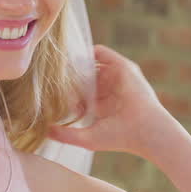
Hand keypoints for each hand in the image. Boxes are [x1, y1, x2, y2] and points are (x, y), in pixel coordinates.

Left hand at [47, 44, 178, 157]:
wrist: (145, 130)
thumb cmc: (119, 138)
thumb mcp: (87, 138)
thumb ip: (65, 135)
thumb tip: (46, 131)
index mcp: (101, 106)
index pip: (78, 93)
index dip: (64, 91)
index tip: (47, 90)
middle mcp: (108, 90)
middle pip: (82, 76)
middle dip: (67, 75)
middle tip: (49, 75)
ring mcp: (115, 78)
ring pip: (90, 64)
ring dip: (75, 64)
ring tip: (58, 65)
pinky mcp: (122, 67)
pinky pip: (102, 52)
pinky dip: (88, 53)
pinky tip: (74, 60)